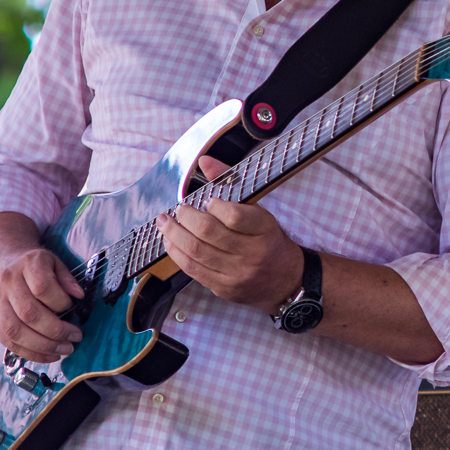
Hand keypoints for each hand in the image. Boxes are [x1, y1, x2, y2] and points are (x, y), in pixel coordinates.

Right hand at [0, 212, 84, 363]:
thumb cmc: (32, 265)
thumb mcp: (53, 262)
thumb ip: (67, 278)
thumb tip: (79, 296)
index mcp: (27, 265)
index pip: (42, 287)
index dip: (60, 301)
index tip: (72, 306)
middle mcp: (8, 284)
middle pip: (29, 313)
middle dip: (56, 331)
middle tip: (75, 337)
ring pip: (16, 331)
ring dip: (43, 346)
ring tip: (64, 350)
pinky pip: (9, 342)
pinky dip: (30, 353)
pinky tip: (49, 356)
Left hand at [157, 197, 302, 314]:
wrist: (284, 280)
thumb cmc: (268, 240)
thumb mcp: (258, 210)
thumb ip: (230, 184)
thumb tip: (204, 161)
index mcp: (264, 229)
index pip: (234, 216)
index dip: (214, 206)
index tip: (206, 201)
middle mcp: (252, 253)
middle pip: (209, 233)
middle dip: (186, 218)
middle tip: (178, 209)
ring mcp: (237, 273)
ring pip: (197, 252)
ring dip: (174, 234)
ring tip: (165, 223)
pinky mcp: (224, 288)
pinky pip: (193, 270)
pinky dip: (177, 253)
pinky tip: (170, 241)